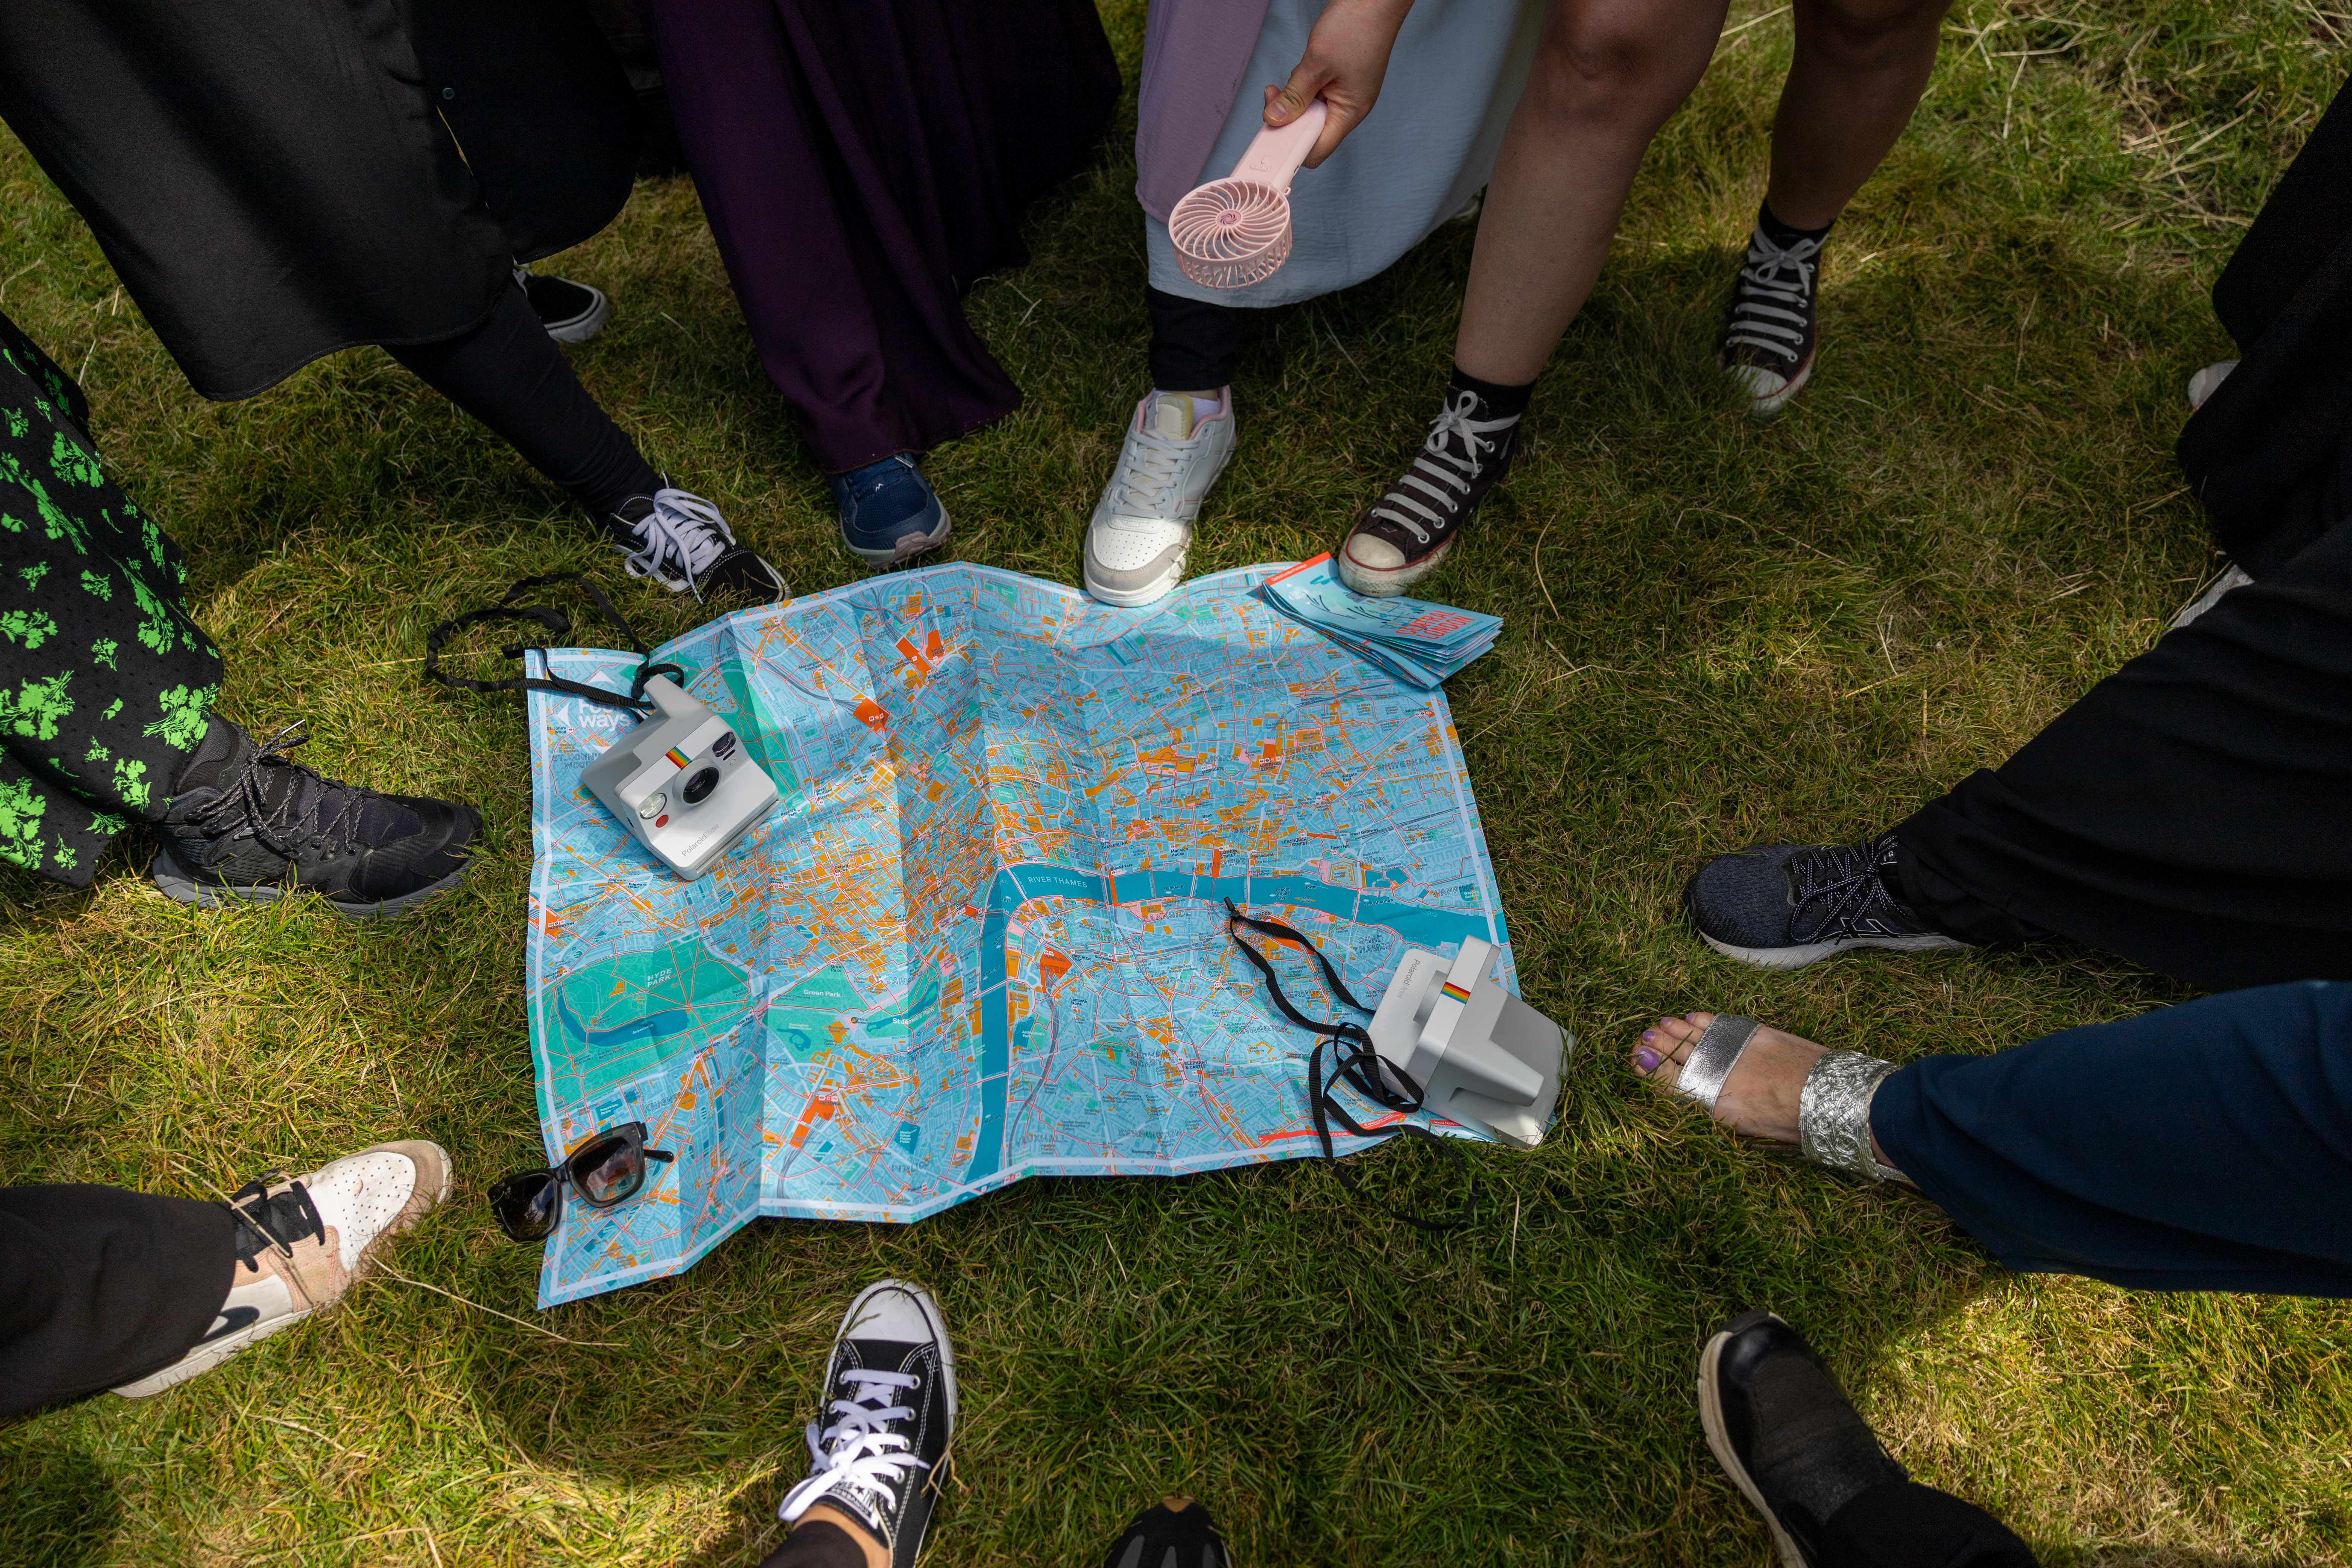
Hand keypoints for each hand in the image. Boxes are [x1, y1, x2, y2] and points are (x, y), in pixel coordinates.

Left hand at [1262, 0, 1416, 167]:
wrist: (1374, 0)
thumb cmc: (1356, 26)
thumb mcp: (1317, 63)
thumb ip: (1295, 95)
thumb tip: (1274, 119)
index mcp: (1350, 112)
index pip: (1316, 149)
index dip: (1291, 148)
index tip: (1271, 137)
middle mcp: (1350, 109)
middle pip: (1311, 134)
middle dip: (1290, 120)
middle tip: (1275, 98)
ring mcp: (1346, 96)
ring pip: (1311, 114)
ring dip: (1296, 101)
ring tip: (1295, 77)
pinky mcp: (1341, 83)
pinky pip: (1316, 97)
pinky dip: (1304, 89)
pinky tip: (1304, 72)